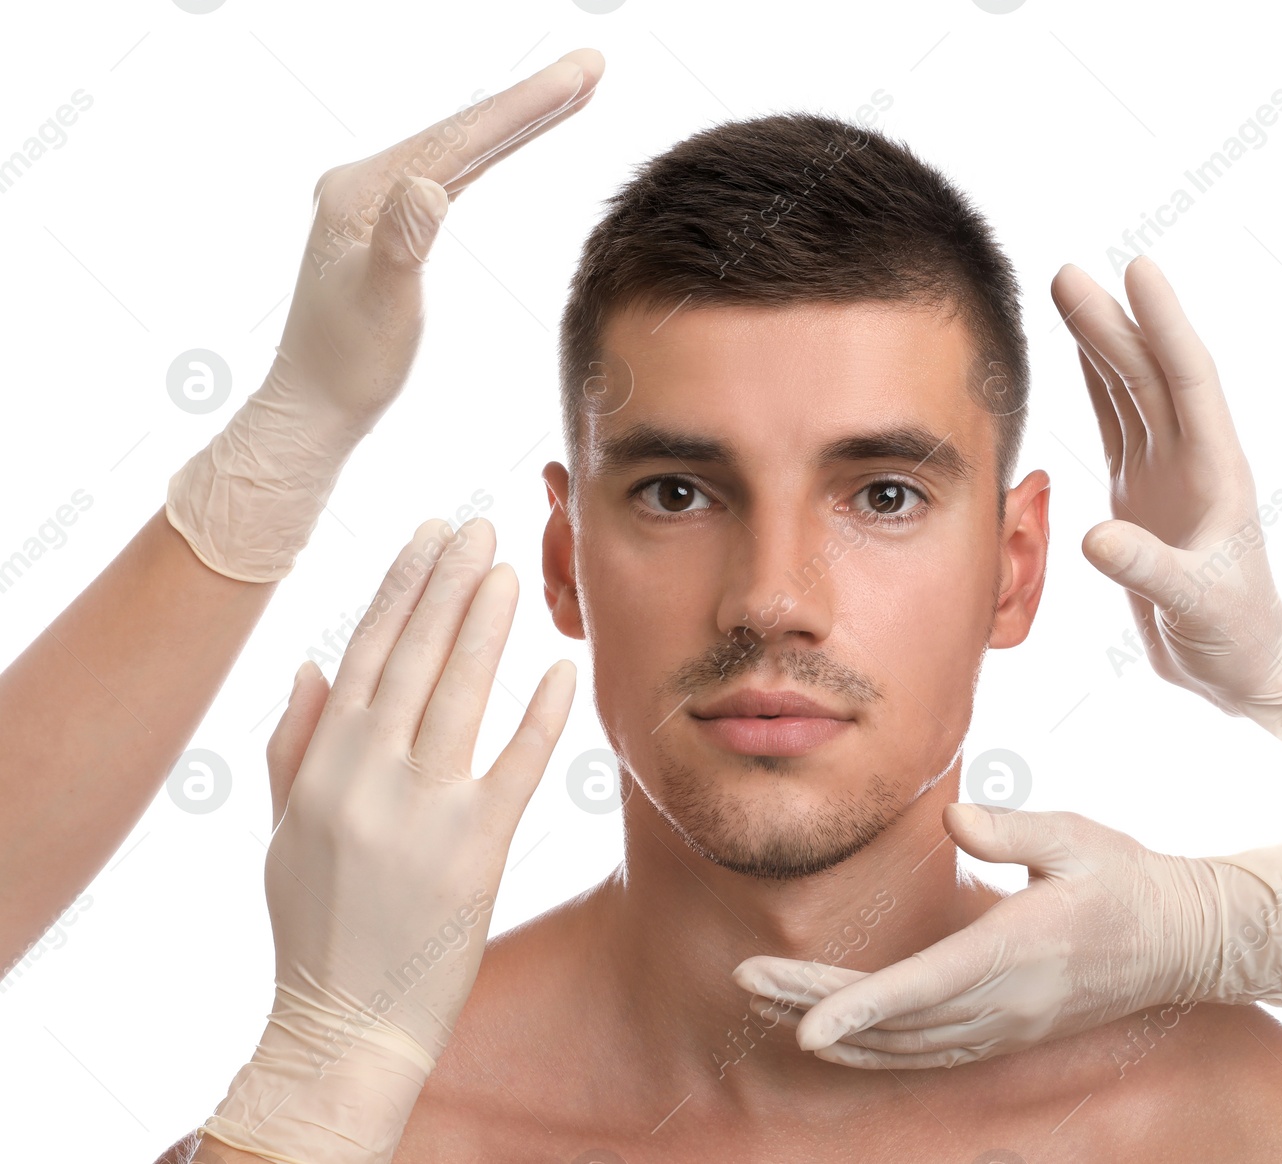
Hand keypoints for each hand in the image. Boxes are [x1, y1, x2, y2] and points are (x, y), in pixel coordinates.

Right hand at [202, 517, 576, 1162]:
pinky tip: (559, 669)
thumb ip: (291, 744)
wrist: (342, 1019)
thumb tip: (311, 664)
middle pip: (413, 657)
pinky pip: (517, 766)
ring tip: (509, 568)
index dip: (400, 586)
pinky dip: (539, 715)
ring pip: (458, 694)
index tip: (427, 533)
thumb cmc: (313, 924)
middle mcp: (367, 776)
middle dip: (448, 583)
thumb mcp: (281, 831)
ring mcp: (423, 811)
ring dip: (485, 625)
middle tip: (480, 525)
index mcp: (321, 765)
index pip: (365, 651)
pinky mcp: (476, 850)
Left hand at [270, 48, 601, 429]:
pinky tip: (515, 139)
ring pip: (464, 148)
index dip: (526, 104)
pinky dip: (493, 152)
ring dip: (519, 119)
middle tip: (592, 66)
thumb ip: (404, 241)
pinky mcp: (390, 222)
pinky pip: (455, 174)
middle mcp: (367, 184)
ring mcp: (378, 202)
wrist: (315, 404)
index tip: (580, 73)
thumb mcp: (383, 304)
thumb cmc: (349, 364)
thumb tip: (430, 184)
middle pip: (465, 131)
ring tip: (574, 92)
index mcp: (362, 193)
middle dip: (532, 99)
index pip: (459, 139)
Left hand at [733, 804, 1281, 1069]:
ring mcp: (1007, 1026)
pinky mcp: (1007, 1032)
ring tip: (769, 999)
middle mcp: (1006, 1002)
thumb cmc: (1127, 878)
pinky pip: (927, 1052)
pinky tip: (836, 1035)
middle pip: (896, 1020)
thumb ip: (1014, 829)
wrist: (1186, 941)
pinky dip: (875, 1047)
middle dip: (815, 1005)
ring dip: (836, 1029)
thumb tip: (955, 819)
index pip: (925, 988)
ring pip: (905, 1046)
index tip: (804, 1027)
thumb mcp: (1079, 837)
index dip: (861, 1010)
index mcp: (1018, 950)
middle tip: (747, 980)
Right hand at [1052, 256, 1281, 744]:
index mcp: (1216, 474)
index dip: (1163, 325)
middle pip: (1147, 376)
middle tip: (1066, 273)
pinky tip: (1079, 352)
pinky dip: (1096, 385)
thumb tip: (1095, 538)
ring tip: (1066, 290)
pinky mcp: (1140, 492)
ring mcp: (1165, 472)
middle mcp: (1192, 460)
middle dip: (1110, 323)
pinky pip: (1116, 423)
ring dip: (1099, 342)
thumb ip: (1150, 571)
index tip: (1137, 270)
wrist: (1242, 665)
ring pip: (1129, 391)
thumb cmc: (1233, 638)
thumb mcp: (1197, 607)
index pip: (1187, 382)